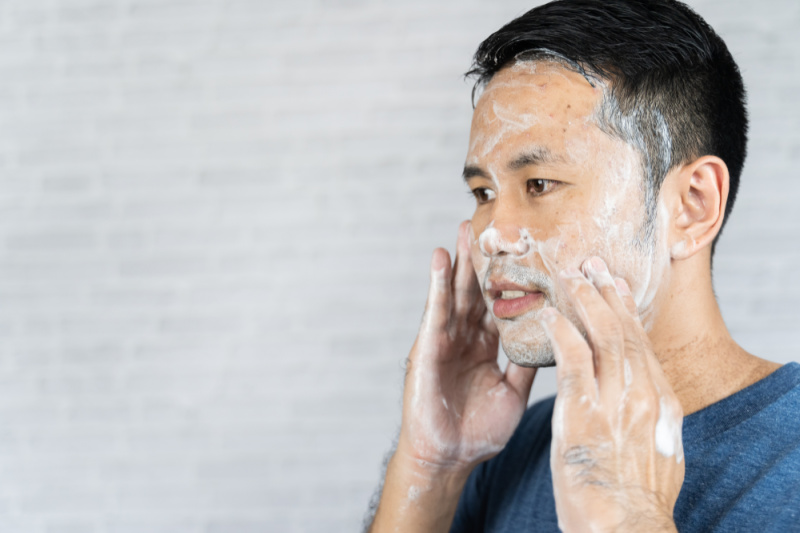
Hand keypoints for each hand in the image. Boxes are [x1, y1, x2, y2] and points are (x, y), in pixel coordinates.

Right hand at [397, 220, 536, 469]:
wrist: (449, 457)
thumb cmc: (479, 430)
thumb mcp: (513, 391)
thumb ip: (526, 361)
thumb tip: (552, 334)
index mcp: (488, 347)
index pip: (502, 305)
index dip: (513, 280)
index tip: (527, 251)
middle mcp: (466, 338)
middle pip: (478, 291)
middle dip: (484, 261)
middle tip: (493, 227)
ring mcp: (445, 340)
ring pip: (456, 293)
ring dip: (460, 261)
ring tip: (466, 230)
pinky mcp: (428, 347)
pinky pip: (435, 310)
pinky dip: (437, 284)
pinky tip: (440, 259)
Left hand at [542, 257, 683, 532]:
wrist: (628, 526)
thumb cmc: (637, 497)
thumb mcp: (660, 453)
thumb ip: (653, 422)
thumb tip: (653, 407)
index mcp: (660, 402)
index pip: (642, 346)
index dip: (628, 313)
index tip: (618, 288)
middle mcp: (642, 394)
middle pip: (625, 332)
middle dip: (607, 295)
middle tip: (593, 266)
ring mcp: (614, 400)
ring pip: (602, 336)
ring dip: (585, 302)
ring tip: (571, 277)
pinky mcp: (584, 411)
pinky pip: (572, 360)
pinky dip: (562, 332)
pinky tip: (549, 316)